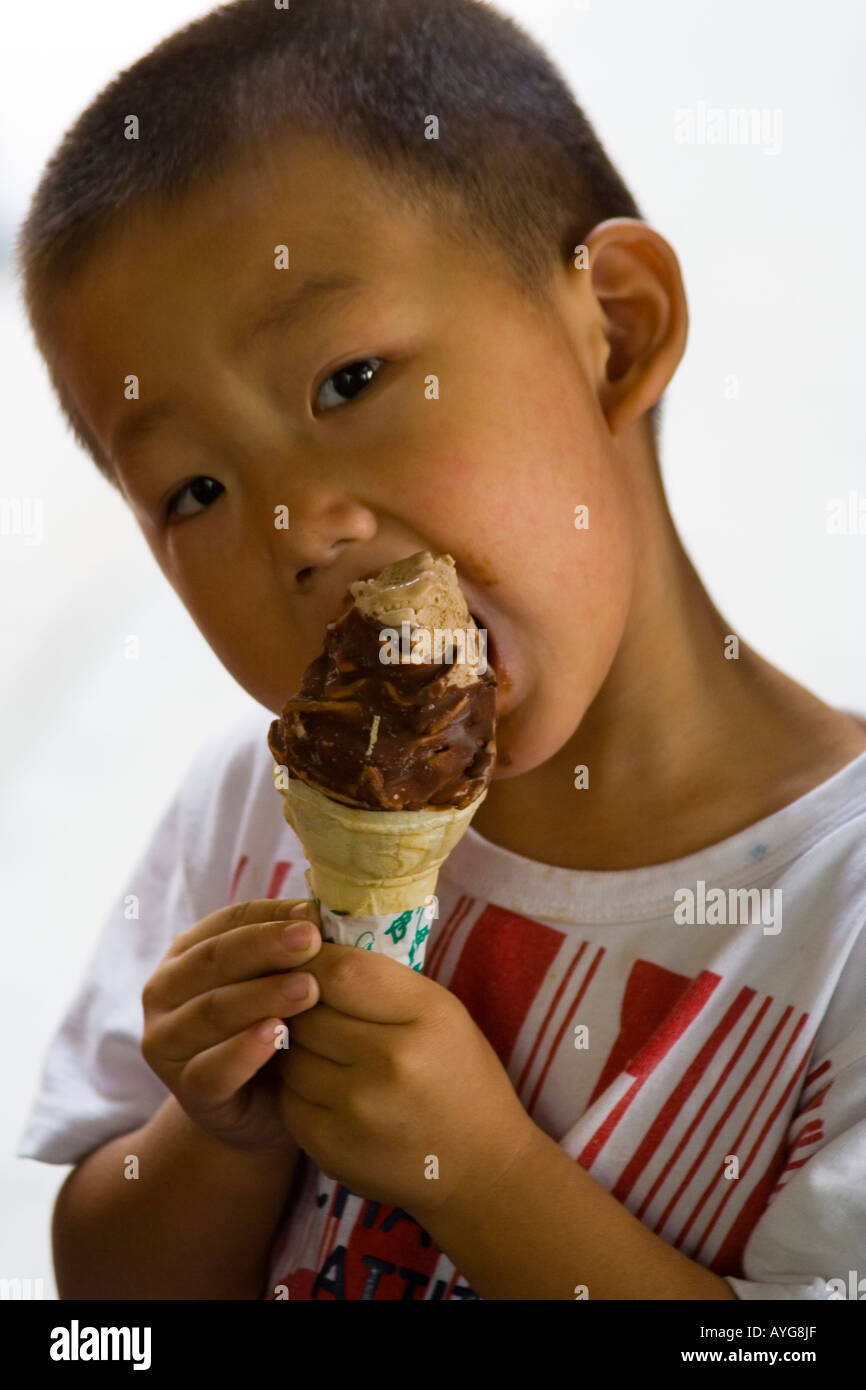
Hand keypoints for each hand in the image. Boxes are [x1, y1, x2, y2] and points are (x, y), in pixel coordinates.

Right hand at [141, 897, 322, 1154]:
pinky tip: (277, 1034)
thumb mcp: (283, 981)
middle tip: (311, 941)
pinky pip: (212, 1069)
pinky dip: (244, 1050)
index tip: (314, 914)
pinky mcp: (187, 1091)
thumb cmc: (280, 1030)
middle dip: (265, 947)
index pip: (228, 922)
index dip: (270, 915)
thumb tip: (321, 910)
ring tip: (308, 989)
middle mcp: (166, 991)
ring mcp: (168, 1042)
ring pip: (211, 1011)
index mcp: (188, 953)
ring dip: (260, 996)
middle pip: (214, 959)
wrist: (266, 1110)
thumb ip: (293, 950)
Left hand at [276, 943, 533, 1221]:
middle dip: (302, 1004)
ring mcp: (357, 1107)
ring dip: (298, 1047)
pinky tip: (327, 1090)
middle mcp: (390, 1060)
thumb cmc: (461, 1077)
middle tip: (313, 1008)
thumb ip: (382, 980)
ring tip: (328, 1052)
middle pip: (308, 1010)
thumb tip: (312, 946)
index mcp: (426, 1016)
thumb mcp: (442, 1013)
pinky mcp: (330, 1145)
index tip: (305, 956)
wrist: (480, 1169)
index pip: (342, 971)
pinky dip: (298, 1089)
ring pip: (292, 1052)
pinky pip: (288, 1097)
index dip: (312, 958)